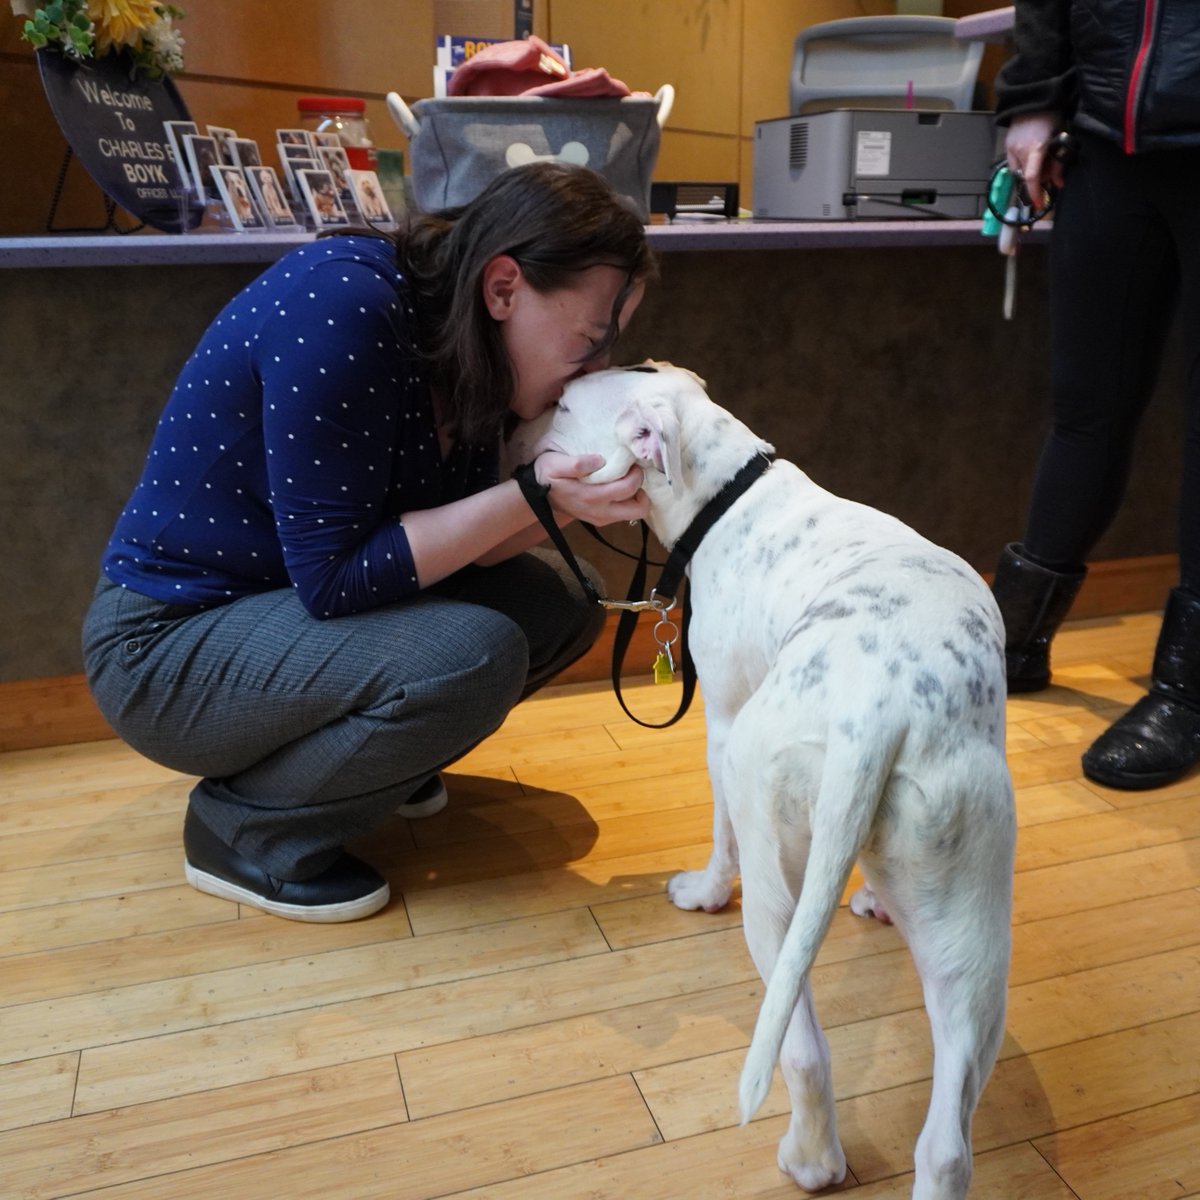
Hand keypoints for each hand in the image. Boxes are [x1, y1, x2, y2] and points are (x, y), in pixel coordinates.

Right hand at [534, 451, 649, 525]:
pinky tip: (617, 486)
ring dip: (636, 496)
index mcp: (593, 496)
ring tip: (625, 479)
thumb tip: (600, 460)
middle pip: (639, 509)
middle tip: (632, 474)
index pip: (629, 488)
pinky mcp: (601, 520)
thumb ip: (576, 463)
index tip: (630, 462)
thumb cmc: (546, 476)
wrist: (535, 496)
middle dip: (642, 490)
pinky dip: (627, 501)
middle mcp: (601, 512)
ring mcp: (602, 518)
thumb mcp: (555, 464)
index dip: (636, 474)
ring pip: (634, 512)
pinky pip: (624, 513)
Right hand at [1005, 112, 1065, 208]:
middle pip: (1026, 176)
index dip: (1035, 193)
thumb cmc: (1051, 115)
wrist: (1033, 98)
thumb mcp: (1060, 138)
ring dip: (1029, 170)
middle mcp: (1020, 151)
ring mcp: (1011, 148)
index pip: (1032, 178)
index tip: (1038, 204)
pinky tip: (1031, 153)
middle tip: (1049, 168)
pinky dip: (1023, 163)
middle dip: (1037, 178)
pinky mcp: (1006, 145)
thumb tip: (1059, 183)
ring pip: (1019, 171)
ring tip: (1039, 158)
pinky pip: (1014, 162)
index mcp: (1035, 148)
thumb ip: (1058, 162)